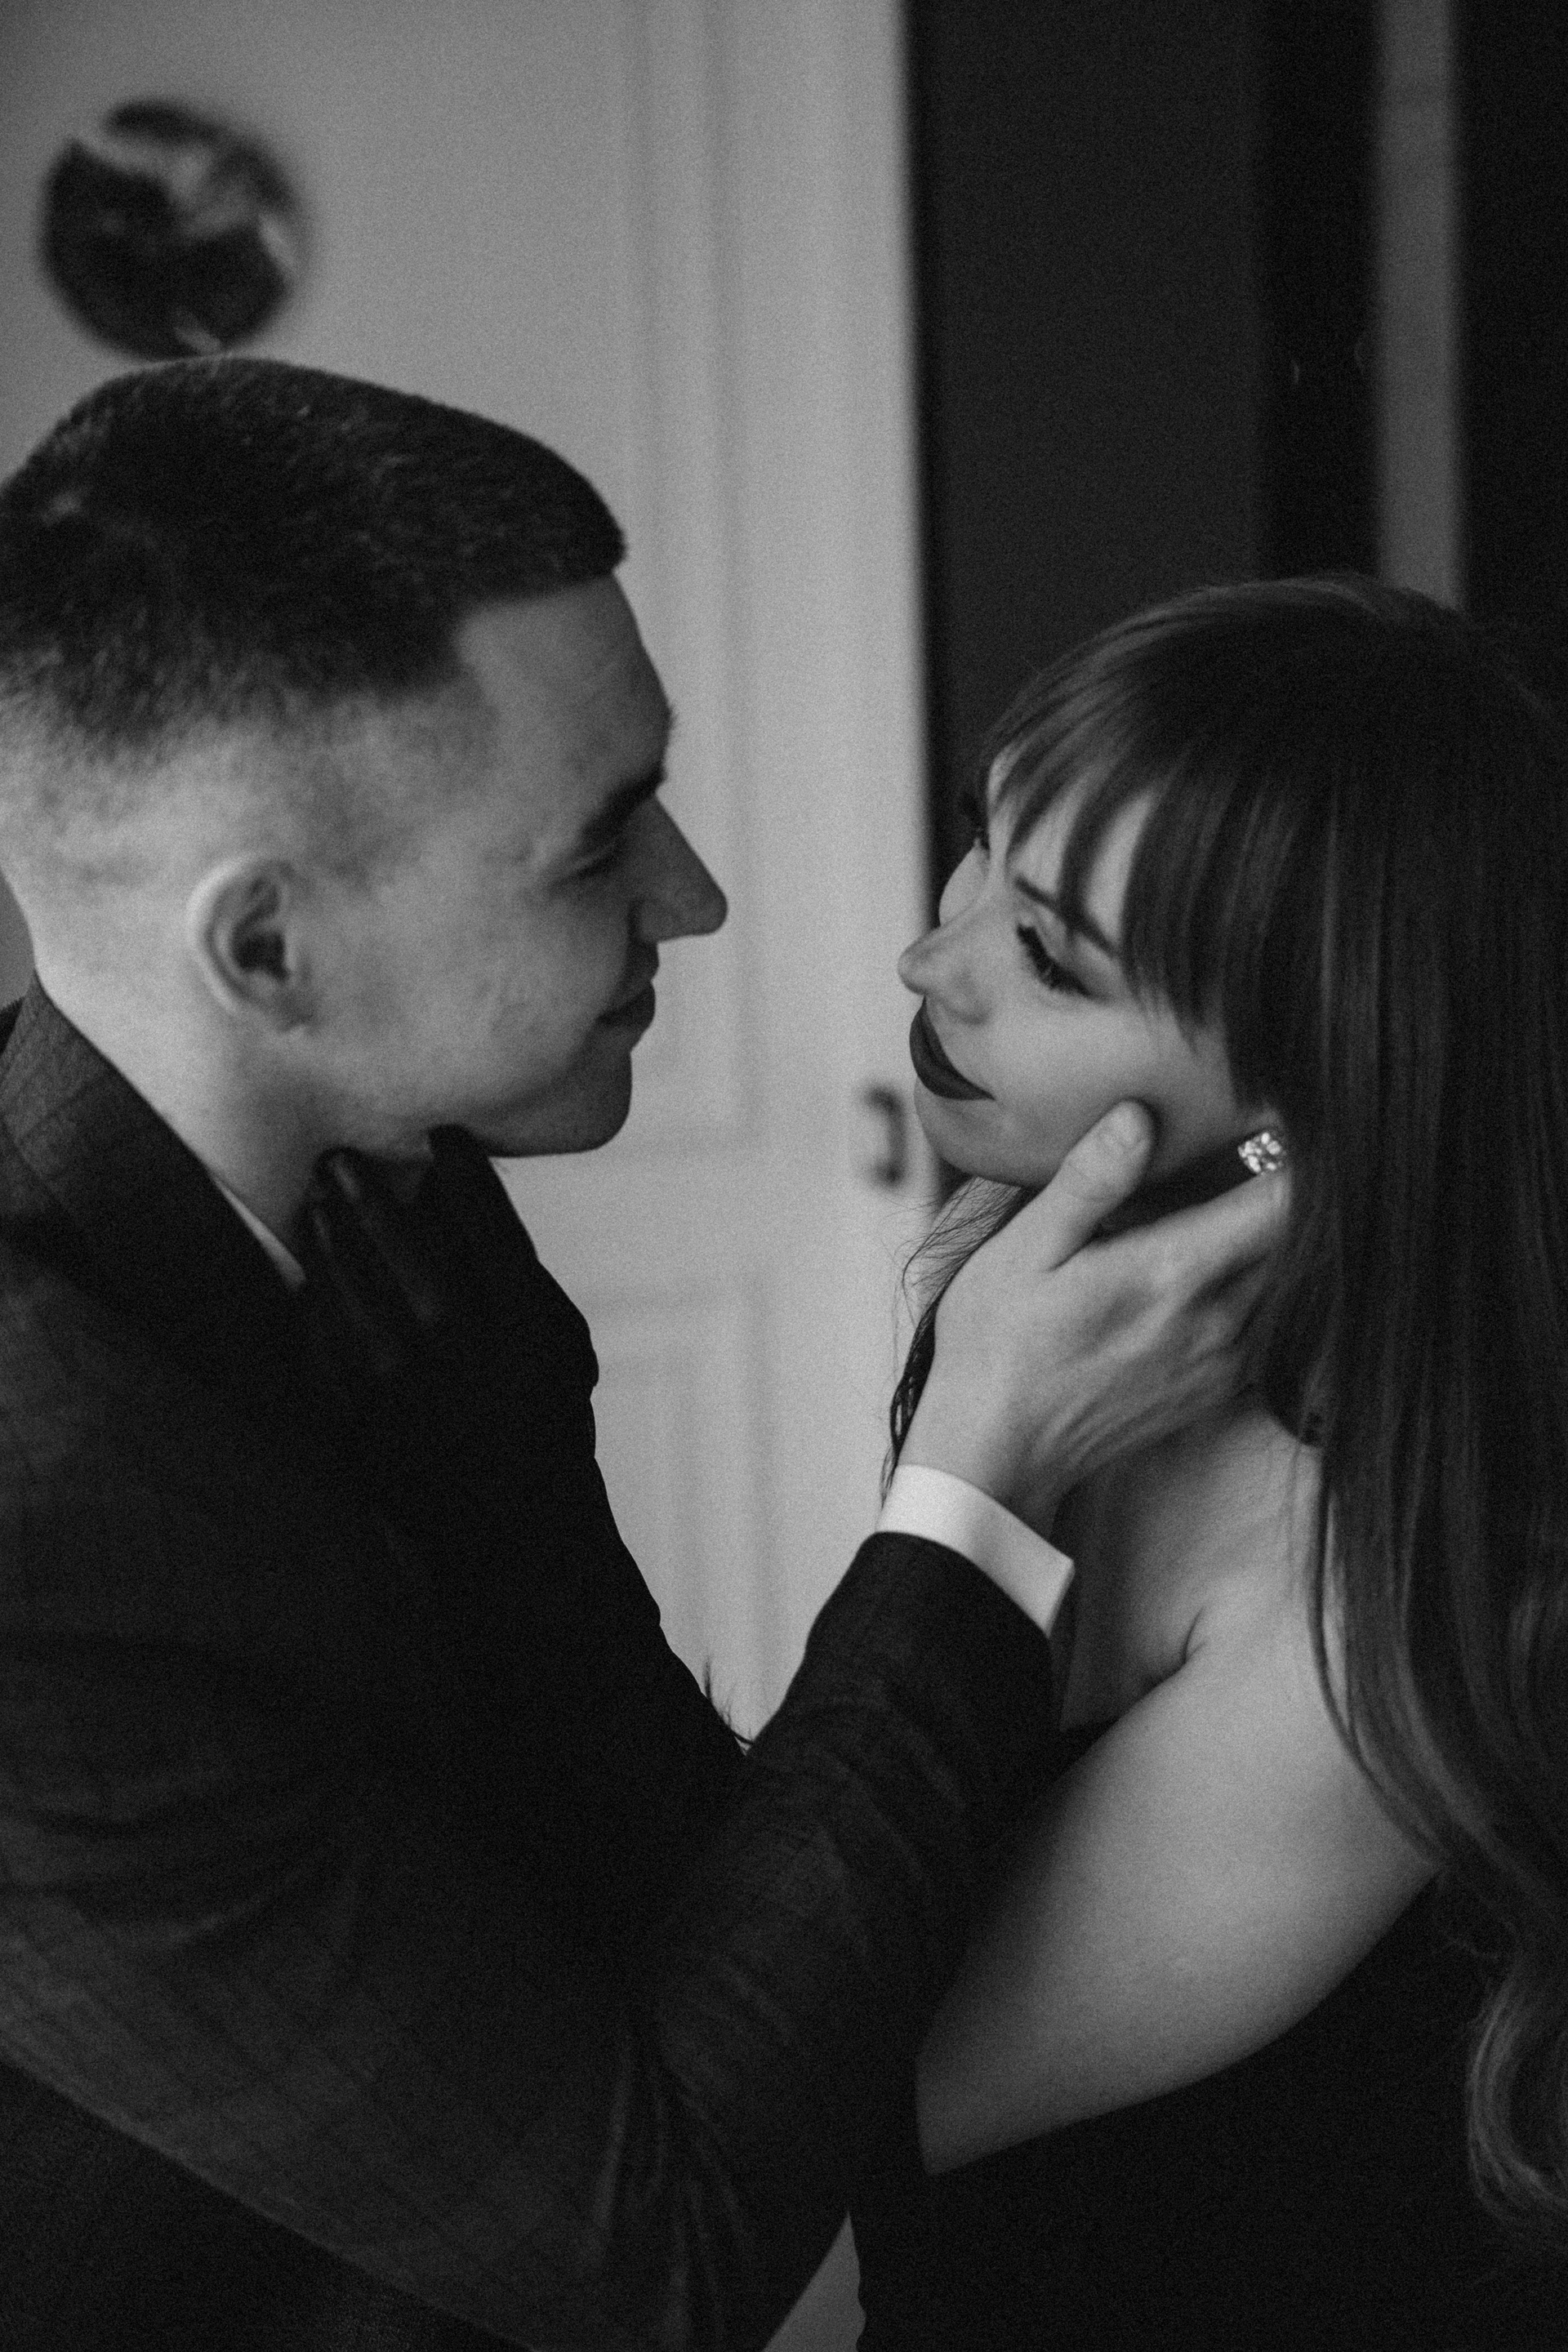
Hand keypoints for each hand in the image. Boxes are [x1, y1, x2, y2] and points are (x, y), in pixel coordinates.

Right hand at [901, 1102, 1288, 1531]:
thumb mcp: (1023, 1250)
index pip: (1284, 1203)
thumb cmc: (998, 1349)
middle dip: (1287, 1194)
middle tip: (1248, 1155)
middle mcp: (1217, 1320)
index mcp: (1173, 1273)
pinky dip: (1257, 1289)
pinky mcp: (1217, 1390)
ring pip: (1288, 1283)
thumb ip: (1090, 1182)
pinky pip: (1267, 1324)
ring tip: (1221, 1209)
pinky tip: (1203, 1274)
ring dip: (1271, 1243)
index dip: (1297, 1155)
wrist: (997, 1456)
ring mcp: (1224, 1362)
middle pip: (1298, 1241)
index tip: (1278, 1123)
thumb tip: (1139, 1117)